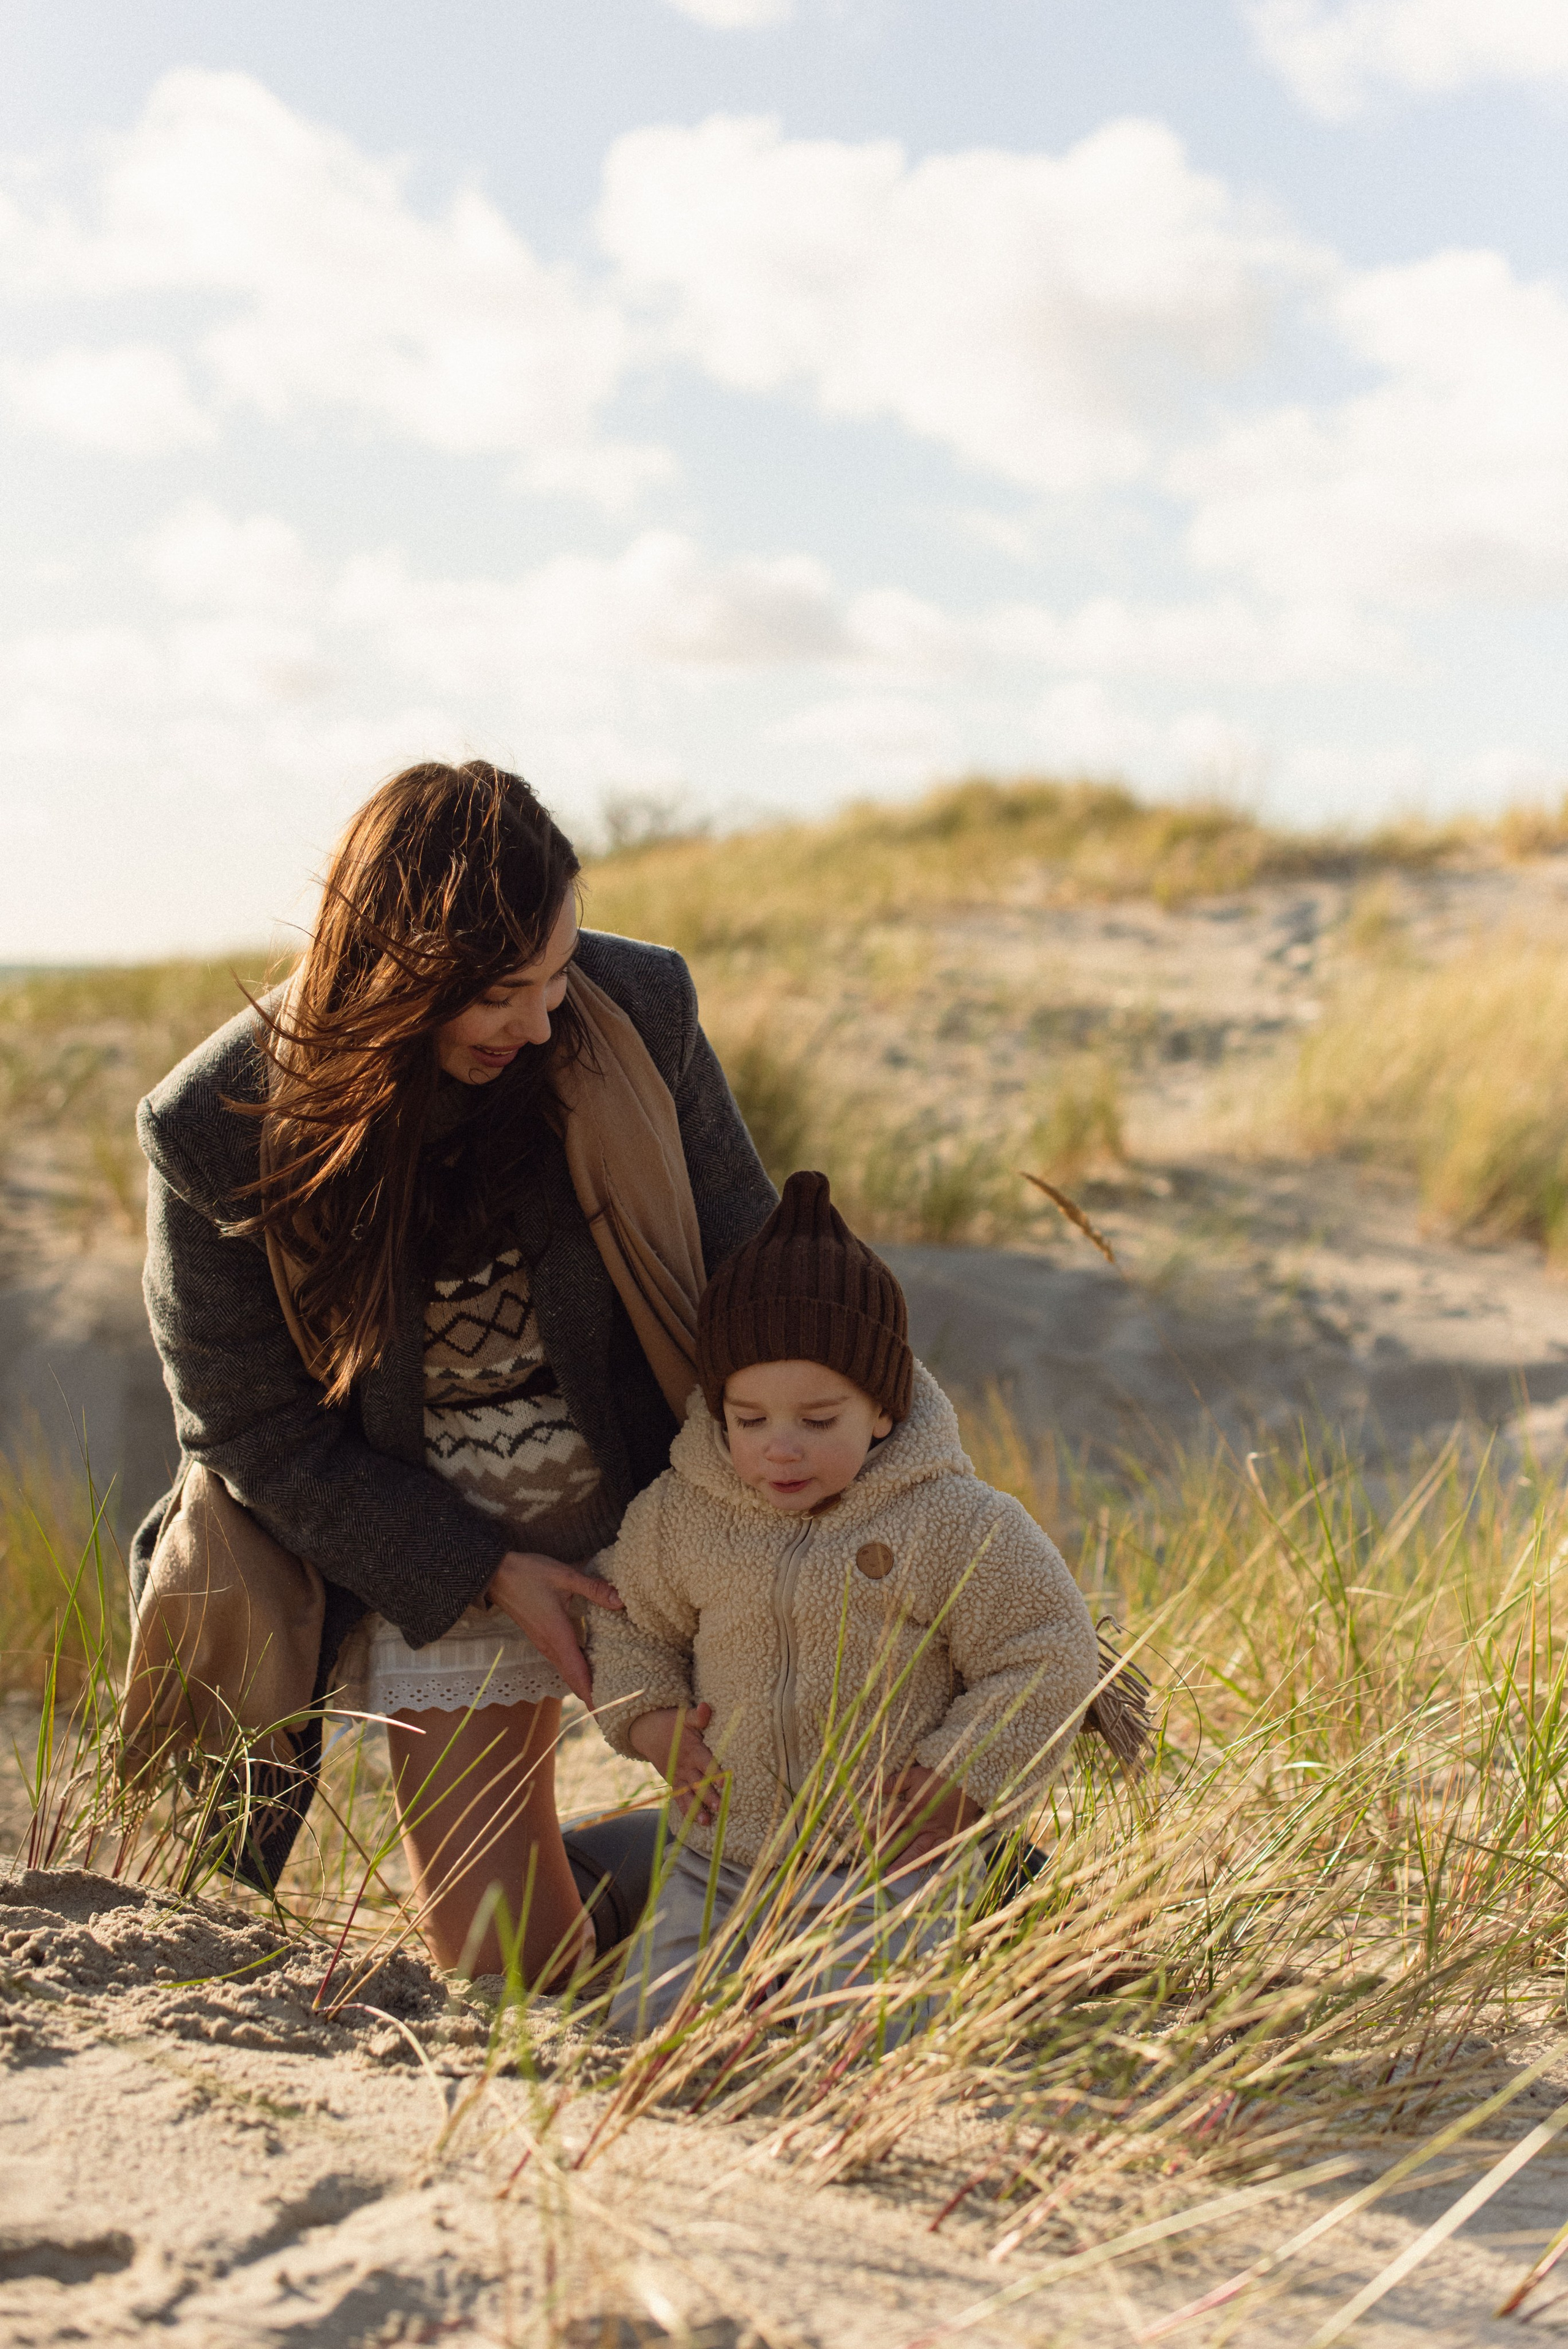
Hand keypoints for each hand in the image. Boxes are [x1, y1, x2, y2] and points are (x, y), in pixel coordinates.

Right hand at [485, 1550, 622, 1707]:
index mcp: (557, 1635)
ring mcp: (543, 1643)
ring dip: (583, 1683)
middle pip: (572, 1678)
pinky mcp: (541, 1637)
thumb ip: (593, 1588)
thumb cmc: (528, 1573)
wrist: (496, 1574)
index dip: (592, 1693)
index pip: (578, 1673)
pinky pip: (560, 1661)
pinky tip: (587, 1667)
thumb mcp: (564, 1575)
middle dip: (591, 1695)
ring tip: (605, 1692)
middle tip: (612, 1708)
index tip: (605, 1711)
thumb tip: (621, 1601)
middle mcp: (549, 1645)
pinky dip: (575, 1671)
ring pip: (566, 1671)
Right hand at [628, 1702, 726, 1827]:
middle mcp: (685, 1766)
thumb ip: (698, 1716)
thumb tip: (707, 1707)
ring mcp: (678, 1776)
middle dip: (709, 1795)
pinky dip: (687, 1810)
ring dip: (698, 1808)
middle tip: (721, 1806)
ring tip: (707, 1822)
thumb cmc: (672, 1723)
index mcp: (692, 1750)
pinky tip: (696, 1822)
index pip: (705, 1762)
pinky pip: (679, 1799)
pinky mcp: (673, 1783)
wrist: (647, 1731)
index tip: (725, 1782)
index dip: (715, 1772)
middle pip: (699, 1782)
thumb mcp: (684, 1716)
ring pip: (689, 1794)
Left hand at [879, 1764, 981, 1870]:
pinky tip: (917, 1872)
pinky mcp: (948, 1839)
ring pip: (916, 1851)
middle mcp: (921, 1823)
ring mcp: (935, 1833)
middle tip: (870, 1864)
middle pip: (899, 1840)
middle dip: (884, 1852)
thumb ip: (895, 1782)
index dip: (872, 1831)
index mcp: (911, 1807)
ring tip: (890, 1874)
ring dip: (902, 1863)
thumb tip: (873, 1788)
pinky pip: (937, 1854)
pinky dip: (927, 1863)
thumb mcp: (916, 1775)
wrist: (969, 1784)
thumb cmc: (940, 1778)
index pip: (887, 1821)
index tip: (858, 1841)